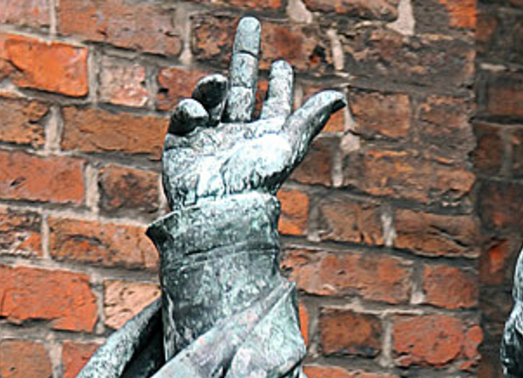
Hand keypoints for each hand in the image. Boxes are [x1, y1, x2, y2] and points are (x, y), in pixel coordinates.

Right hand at [162, 17, 345, 210]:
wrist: (217, 209)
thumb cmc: (255, 180)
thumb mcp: (287, 144)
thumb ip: (310, 118)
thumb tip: (340, 96)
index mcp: (265, 137)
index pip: (274, 103)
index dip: (280, 84)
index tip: (282, 64)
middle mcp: (239, 136)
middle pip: (242, 86)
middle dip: (245, 55)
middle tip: (250, 22)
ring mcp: (210, 138)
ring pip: (213, 97)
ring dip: (214, 84)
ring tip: (220, 81)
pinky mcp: (182, 144)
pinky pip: (186, 115)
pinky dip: (192, 107)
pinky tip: (199, 115)